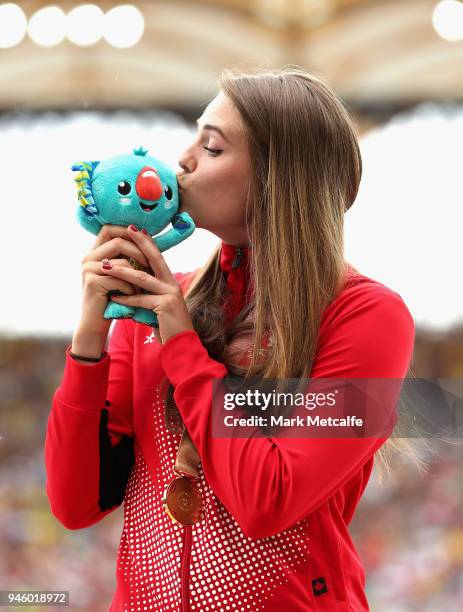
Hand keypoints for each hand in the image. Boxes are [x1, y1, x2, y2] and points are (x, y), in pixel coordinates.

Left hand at [100, 224, 194, 344]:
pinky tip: (114, 297)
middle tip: (125, 230)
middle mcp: (172, 284)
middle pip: (154, 258)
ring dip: (122, 271)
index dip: (146, 242)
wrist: (182, 346)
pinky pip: (142, 299)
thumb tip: (132, 280)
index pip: (157, 257)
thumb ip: (149, 291)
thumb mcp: (159, 304)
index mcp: (170, 282)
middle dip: (138, 243)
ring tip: (105, 266)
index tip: (133, 229)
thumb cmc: (167, 326)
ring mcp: (170, 294)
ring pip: (143, 278)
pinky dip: (127, 298)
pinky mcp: (166, 306)